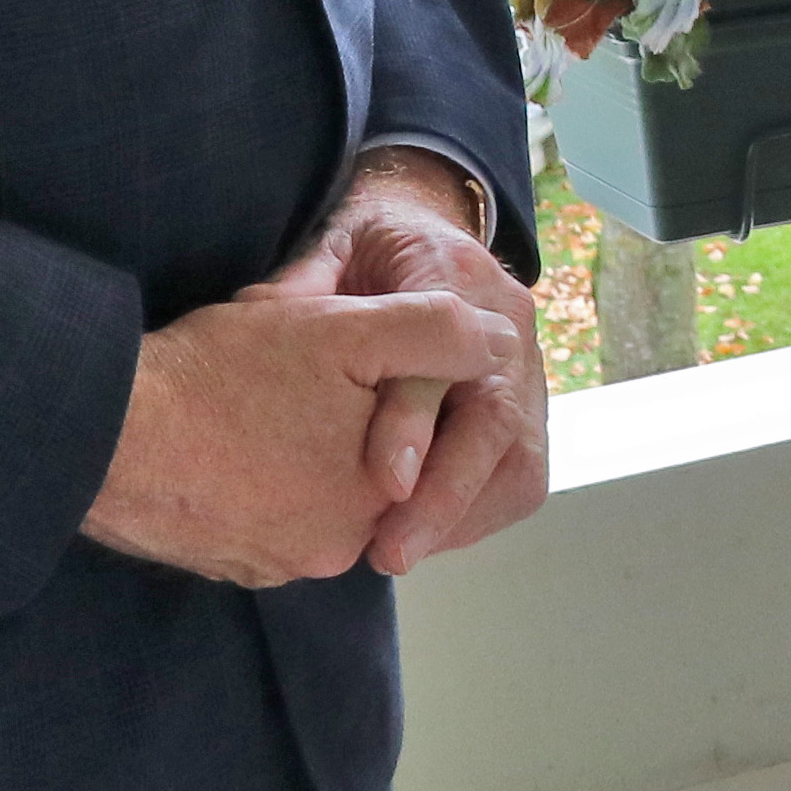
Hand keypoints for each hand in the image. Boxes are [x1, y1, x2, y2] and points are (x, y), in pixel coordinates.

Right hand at [80, 254, 524, 590]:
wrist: (99, 435)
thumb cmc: (222, 375)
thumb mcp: (342, 329)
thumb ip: (434, 333)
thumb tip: (498, 344)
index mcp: (379, 495)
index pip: (419, 437)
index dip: (388, 382)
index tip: (342, 354)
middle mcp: (336, 548)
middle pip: (365, 466)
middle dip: (342, 417)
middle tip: (287, 372)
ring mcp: (279, 563)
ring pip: (315, 490)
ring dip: (298, 447)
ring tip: (251, 399)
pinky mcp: (231, 565)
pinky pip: (267, 514)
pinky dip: (258, 477)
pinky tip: (224, 436)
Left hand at [320, 150, 549, 572]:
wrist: (430, 238)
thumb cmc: (371, 252)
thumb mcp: (331, 248)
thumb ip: (302, 286)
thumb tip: (259, 316)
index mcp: (452, 269)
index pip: (443, 350)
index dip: (414, 416)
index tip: (384, 480)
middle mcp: (506, 319)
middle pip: (495, 418)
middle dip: (446, 494)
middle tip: (391, 551)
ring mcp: (528, 367)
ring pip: (518, 457)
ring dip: (461, 516)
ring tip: (398, 552)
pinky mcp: (531, 408)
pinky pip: (521, 477)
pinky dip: (474, 517)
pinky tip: (423, 537)